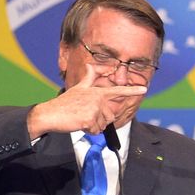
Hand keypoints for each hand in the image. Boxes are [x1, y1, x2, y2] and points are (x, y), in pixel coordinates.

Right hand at [26, 64, 147, 137]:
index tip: (144, 89)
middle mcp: (97, 99)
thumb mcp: (78, 88)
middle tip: (84, 115)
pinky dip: (88, 130)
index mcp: (97, 92)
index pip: (117, 91)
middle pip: (110, 116)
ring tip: (81, 119)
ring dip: (93, 126)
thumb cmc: (64, 103)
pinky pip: (96, 131)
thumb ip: (89, 78)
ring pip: (103, 125)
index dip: (132, 90)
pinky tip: (79, 124)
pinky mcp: (89, 120)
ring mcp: (94, 109)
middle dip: (99, 120)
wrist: (49, 114)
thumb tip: (90, 64)